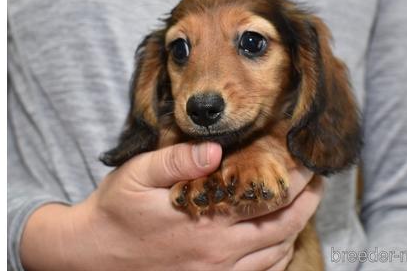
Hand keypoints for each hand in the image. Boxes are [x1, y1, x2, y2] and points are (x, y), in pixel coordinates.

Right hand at [20, 142, 322, 270]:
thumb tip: (215, 149)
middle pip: (283, 228)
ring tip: (304, 205)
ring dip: (297, 228)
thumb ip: (177, 160)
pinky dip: (279, 258)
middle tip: (316, 180)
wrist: (90, 256)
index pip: (269, 198)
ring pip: (277, 255)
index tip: (307, 160)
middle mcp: (219, 252)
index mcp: (207, 221)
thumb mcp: (137, 176)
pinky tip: (279, 241)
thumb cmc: (115, 211)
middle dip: (308, 202)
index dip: (296, 179)